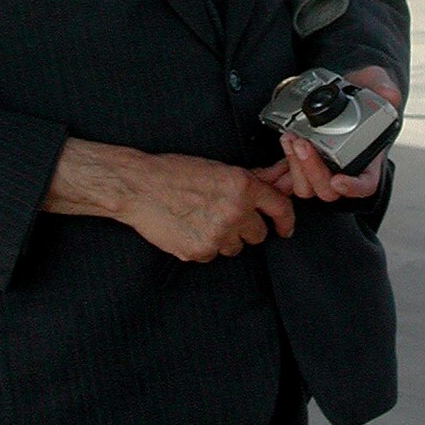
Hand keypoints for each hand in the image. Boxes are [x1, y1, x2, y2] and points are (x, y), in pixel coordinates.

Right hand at [123, 152, 295, 260]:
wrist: (139, 187)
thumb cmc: (174, 173)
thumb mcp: (218, 168)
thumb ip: (252, 179)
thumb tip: (278, 179)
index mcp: (242, 186)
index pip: (280, 207)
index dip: (286, 220)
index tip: (285, 228)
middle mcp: (235, 211)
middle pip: (259, 234)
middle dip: (246, 228)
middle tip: (225, 215)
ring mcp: (218, 234)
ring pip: (236, 247)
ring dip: (225, 238)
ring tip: (202, 219)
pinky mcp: (200, 251)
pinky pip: (213, 255)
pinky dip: (204, 246)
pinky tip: (189, 228)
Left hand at [263, 65, 402, 203]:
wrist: (346, 89)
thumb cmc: (365, 93)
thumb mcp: (379, 84)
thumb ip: (385, 88)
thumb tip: (389, 95)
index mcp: (368, 158)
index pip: (366, 184)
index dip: (353, 188)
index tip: (339, 180)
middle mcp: (345, 168)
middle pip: (329, 190)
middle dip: (313, 170)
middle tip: (303, 144)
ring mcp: (324, 167)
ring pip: (307, 187)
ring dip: (296, 167)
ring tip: (291, 139)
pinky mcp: (305, 161)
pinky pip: (292, 177)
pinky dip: (286, 164)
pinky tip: (286, 141)